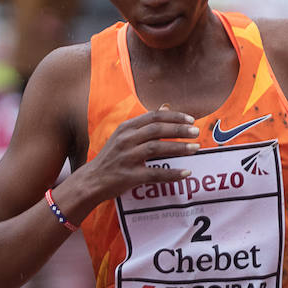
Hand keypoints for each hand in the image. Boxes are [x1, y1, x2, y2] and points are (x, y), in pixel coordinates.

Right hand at [82, 109, 201, 200]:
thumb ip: (145, 123)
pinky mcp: (129, 176)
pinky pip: (155, 173)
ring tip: (196, 148)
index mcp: (126, 128)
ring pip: (157, 148)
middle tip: (196, 132)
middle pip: (157, 130)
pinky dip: (172, 173)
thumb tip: (166, 106)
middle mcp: (126, 140)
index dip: (174, 117)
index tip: (191, 120)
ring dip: (179, 148)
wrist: (91, 180)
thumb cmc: (111, 157)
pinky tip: (186, 173)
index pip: (154, 117)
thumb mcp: (124, 135)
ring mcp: (127, 158)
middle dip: (179, 130)